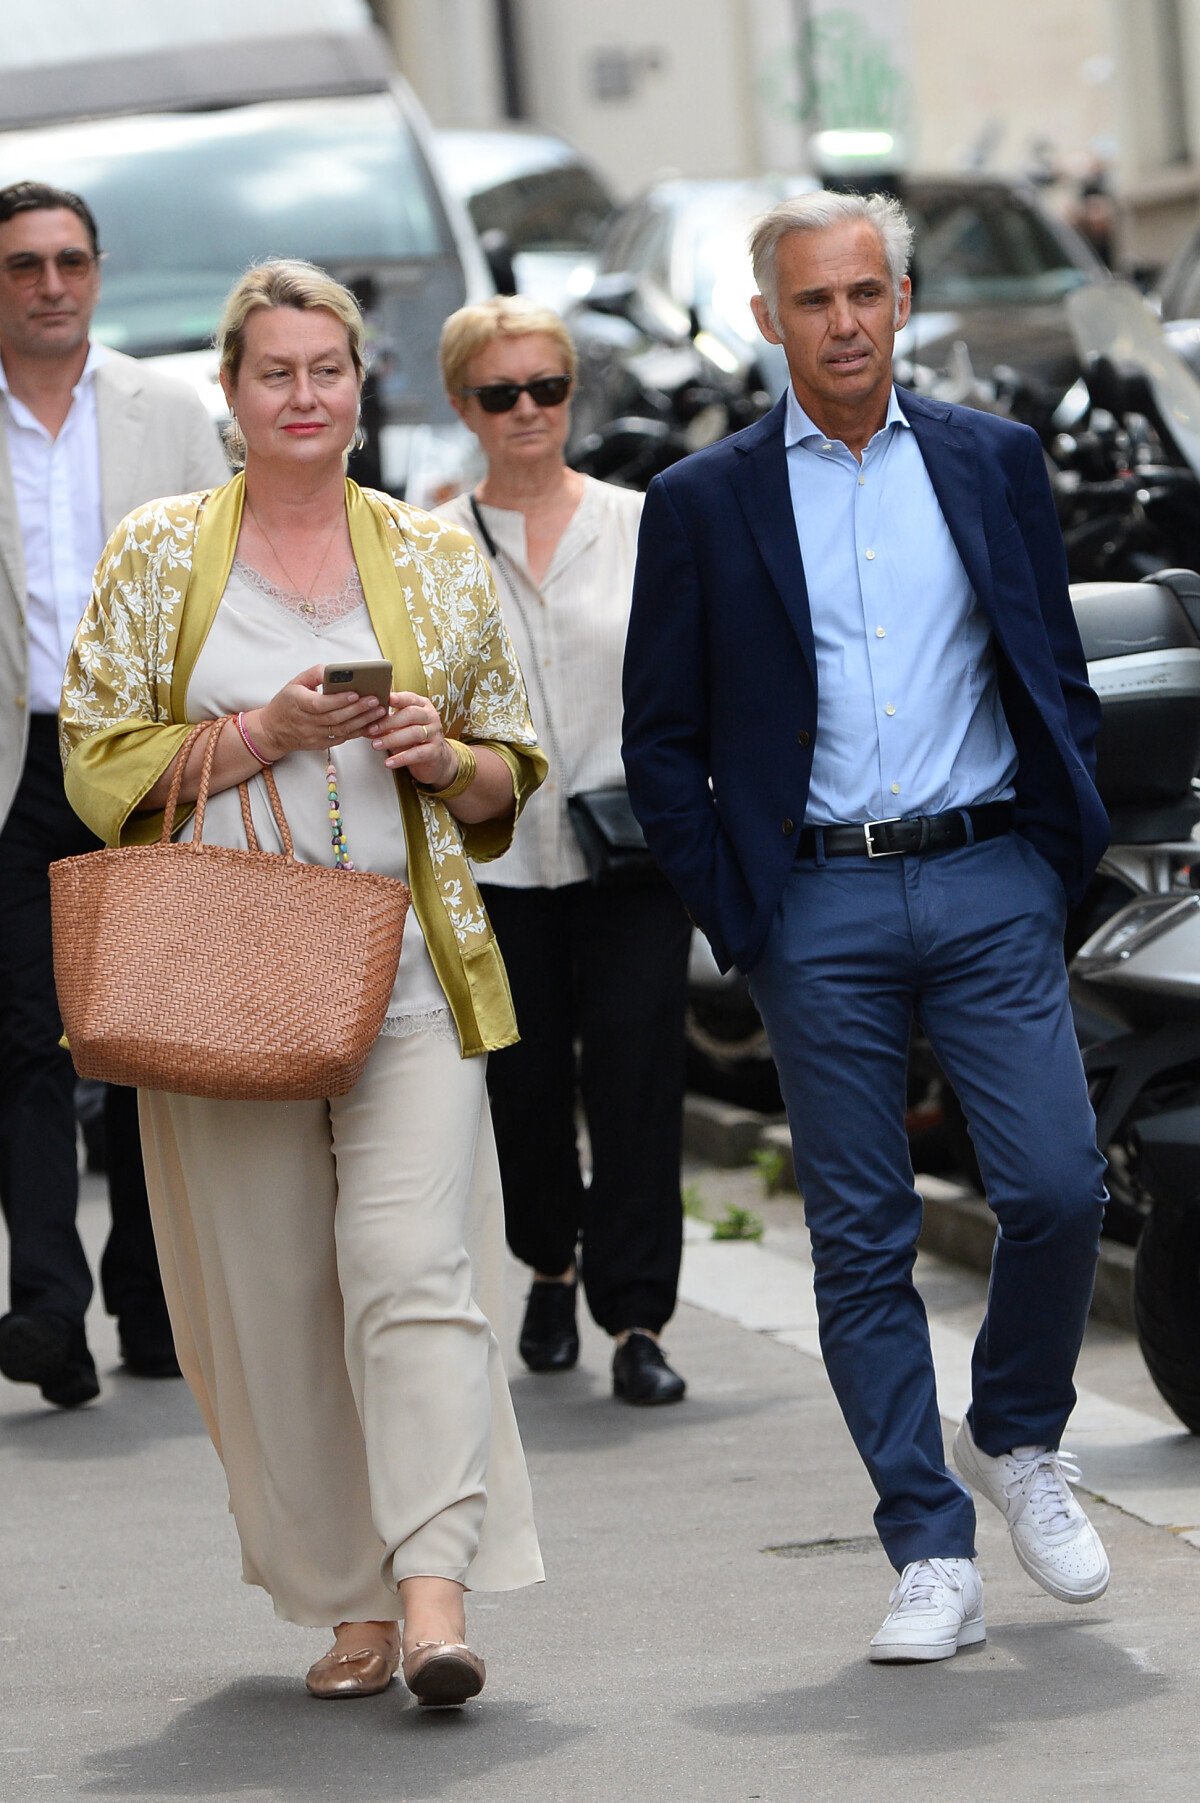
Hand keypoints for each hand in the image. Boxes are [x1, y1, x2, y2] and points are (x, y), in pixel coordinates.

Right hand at [245, 665, 386, 760]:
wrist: (273, 730)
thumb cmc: (286, 703)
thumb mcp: (295, 683)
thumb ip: (315, 674)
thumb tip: (335, 670)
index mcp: (297, 703)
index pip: (320, 704)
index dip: (339, 700)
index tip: (356, 693)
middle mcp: (305, 722)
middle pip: (335, 718)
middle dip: (358, 710)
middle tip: (375, 700)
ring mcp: (313, 736)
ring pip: (342, 730)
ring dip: (363, 721)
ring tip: (379, 711)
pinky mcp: (321, 744)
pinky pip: (343, 739)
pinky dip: (358, 732)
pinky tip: (371, 724)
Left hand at [367, 691, 457, 787]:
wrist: (435, 760)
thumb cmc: (415, 739)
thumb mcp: (401, 727)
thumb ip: (386, 724)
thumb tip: (364, 723)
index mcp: (422, 705)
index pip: (409, 698)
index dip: (396, 699)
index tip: (382, 700)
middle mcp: (430, 717)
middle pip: (410, 714)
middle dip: (389, 722)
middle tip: (372, 729)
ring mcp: (435, 734)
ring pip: (414, 733)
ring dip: (392, 739)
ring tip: (376, 745)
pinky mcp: (435, 751)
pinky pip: (417, 753)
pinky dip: (401, 758)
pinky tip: (389, 762)